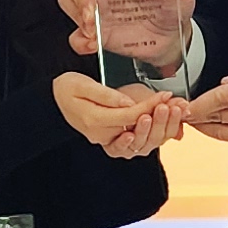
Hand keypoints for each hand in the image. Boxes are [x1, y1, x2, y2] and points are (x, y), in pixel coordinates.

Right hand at [54, 74, 190, 156]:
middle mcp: (101, 135)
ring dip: (157, 129)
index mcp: (94, 120)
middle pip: (137, 130)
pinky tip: (161, 124)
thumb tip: (127, 103)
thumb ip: (106, 95)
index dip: (150, 105)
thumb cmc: (67, 88)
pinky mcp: (110, 140)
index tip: (166, 95)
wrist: (54, 100)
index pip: (129, 115)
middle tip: (173, 104)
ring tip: (170, 112)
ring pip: (138, 142)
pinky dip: (150, 134)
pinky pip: (134, 143)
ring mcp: (105, 140)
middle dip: (159, 118)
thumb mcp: (83, 84)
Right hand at [62, 0, 195, 73]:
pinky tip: (95, 45)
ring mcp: (96, 11)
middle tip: (94, 16)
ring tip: (95, 31)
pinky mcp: (96, 33)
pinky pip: (74, 36)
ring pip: (67, 3)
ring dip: (76, 17)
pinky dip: (80, 41)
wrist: (172, 38)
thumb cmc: (172, 8)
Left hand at [187, 56, 227, 153]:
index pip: (218, 99)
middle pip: (216, 119)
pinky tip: (221, 124)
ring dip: (207, 128)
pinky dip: (227, 133)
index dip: (197, 102)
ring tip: (194, 120)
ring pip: (224, 134)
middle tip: (181, 111)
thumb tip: (227, 83)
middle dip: (196, 116)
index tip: (184, 103)